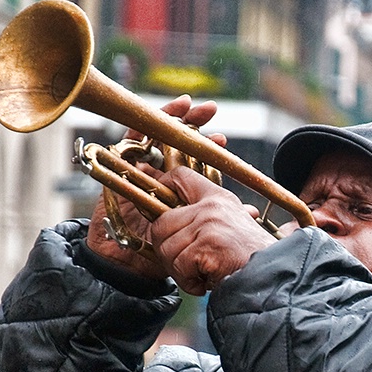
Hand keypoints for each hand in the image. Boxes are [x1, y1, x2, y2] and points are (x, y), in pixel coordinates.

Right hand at [87, 95, 226, 278]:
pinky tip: (159, 116)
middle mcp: (158, 177)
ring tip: (189, 105)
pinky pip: (129, 141)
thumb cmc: (157, 254)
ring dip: (171, 117)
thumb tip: (252, 212)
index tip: (223, 141)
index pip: (192, 160)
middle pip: (174, 142)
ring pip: (154, 136)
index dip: (207, 148)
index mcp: (176, 190)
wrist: (126, 265)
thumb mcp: (194, 235)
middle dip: (193, 124)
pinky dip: (143, 126)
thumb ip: (219, 220)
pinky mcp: (119, 170)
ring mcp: (139, 171)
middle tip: (210, 110)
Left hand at [150, 167, 275, 295]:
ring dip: (179, 271)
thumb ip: (205, 217)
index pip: (179, 176)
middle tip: (185, 264)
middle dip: (167, 251)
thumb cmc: (250, 258)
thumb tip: (171, 215)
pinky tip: (205, 282)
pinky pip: (178, 266)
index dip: (162, 188)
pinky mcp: (206, 246)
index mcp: (217, 197)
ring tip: (201, 274)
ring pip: (166, 249)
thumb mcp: (232, 224)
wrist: (272, 277)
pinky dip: (188, 282)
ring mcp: (208, 225)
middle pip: (160, 224)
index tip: (157, 208)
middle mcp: (211, 206)